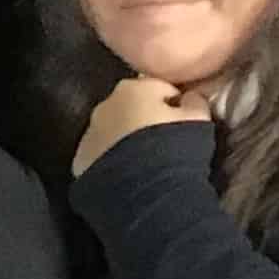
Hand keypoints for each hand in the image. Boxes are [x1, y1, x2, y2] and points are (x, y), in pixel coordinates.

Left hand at [72, 76, 210, 175]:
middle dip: (146, 122)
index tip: (184, 124)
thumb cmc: (175, 147)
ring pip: (112, 132)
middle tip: (165, 145)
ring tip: (145, 163)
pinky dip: (111, 162)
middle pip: (131, 108)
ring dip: (126, 142)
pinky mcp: (80, 162)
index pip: (160, 89)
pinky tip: (127, 176)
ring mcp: (88, 134)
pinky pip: (100, 157)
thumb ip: (194, 102)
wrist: (143, 189)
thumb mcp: (198, 119)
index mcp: (133, 88)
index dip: (175, 106)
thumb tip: (190, 98)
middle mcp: (104, 106)